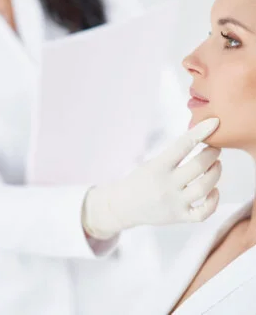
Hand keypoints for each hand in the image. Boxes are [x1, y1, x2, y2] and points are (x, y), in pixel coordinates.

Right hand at [83, 118, 220, 238]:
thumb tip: (199, 140)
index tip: (214, 122)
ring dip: (216, 173)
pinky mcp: (179, 217)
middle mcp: (167, 185)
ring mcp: (174, 203)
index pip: (183, 145)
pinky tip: (214, 190)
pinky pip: (203, 213)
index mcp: (158, 167)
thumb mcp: (151, 163)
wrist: (123, 206)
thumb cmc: (139, 180)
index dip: (201, 132)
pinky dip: (213, 201)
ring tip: (216, 165)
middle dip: (212, 153)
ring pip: (204, 188)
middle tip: (215, 148)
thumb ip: (173, 155)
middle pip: (199, 166)